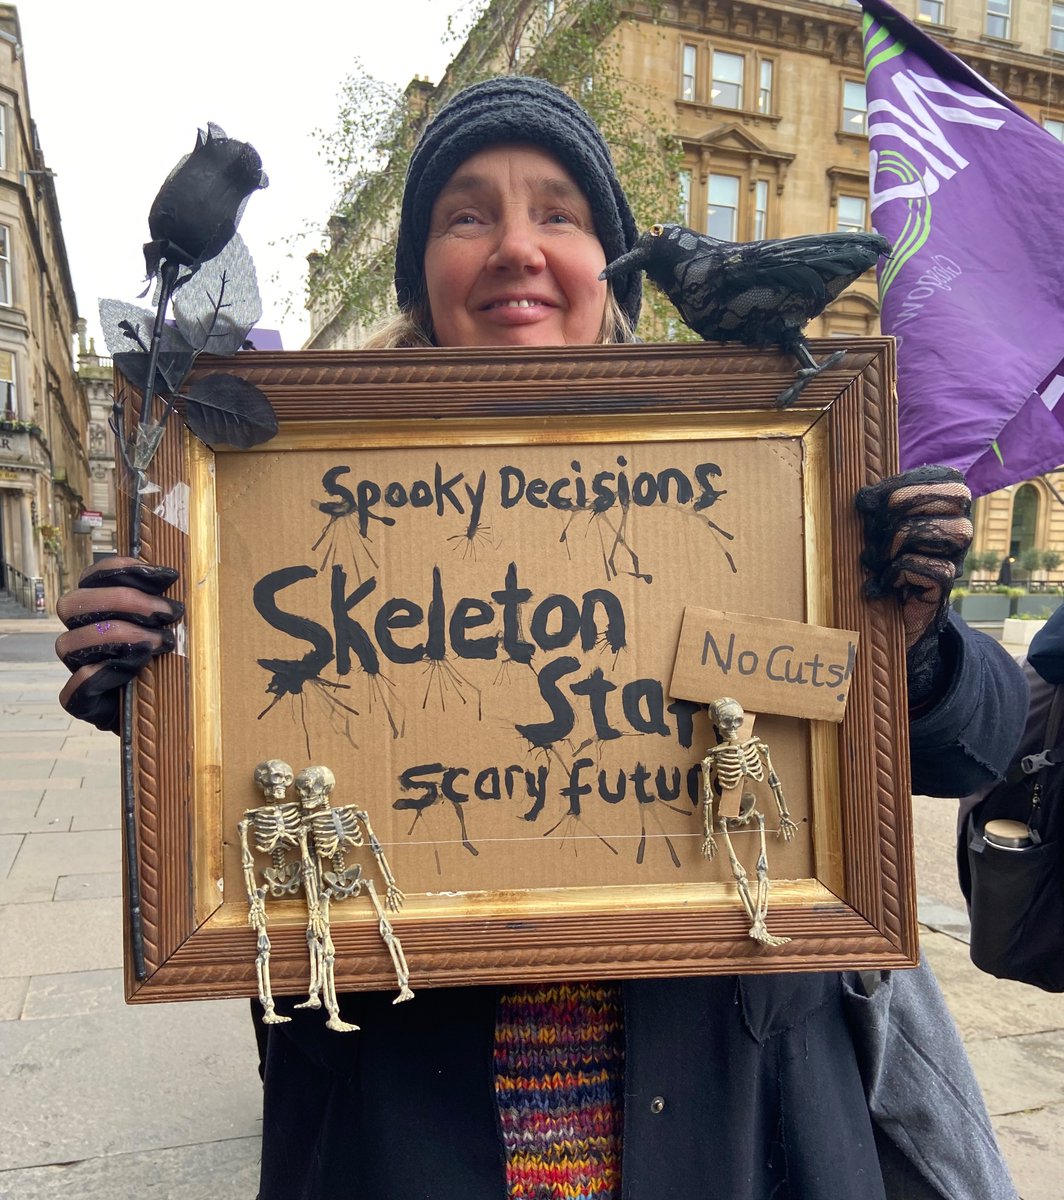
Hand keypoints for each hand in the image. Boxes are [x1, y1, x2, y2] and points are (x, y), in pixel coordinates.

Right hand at [55, 555, 182, 732]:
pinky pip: (73, 691)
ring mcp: (79, 669)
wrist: (173, 713)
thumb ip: (171, 605)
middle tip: (169, 612)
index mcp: (101, 610)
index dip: (122, 569)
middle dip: (124, 601)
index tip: (167, 575)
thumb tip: (180, 579)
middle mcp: (83, 636)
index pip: (93, 577)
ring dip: (117, 636)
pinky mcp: (84, 704)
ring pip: (68, 643)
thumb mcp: (179, 629)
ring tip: (162, 643)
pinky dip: (102, 676)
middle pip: (73, 605)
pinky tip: (136, 669)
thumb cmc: (177, 664)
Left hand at [856, 466, 971, 705]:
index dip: (907, 483)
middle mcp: (957, 532)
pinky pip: (933, 569)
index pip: (948, 478)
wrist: (883, 623)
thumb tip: (863, 498)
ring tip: (877, 559)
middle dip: (903, 506)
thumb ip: (877, 508)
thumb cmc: (876, 566)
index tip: (867, 500)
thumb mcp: (874, 530)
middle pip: (955, 497)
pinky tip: (883, 585)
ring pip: (949, 531)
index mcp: (943, 510)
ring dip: (900, 541)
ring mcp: (955, 560)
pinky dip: (899, 573)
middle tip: (872, 529)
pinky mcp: (944, 589)